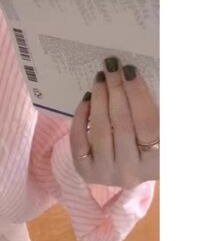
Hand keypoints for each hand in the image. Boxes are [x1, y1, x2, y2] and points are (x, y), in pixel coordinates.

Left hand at [70, 57, 158, 189]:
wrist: (131, 169)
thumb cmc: (151, 143)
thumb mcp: (161, 128)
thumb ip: (153, 109)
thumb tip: (132, 76)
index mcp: (159, 162)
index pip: (147, 123)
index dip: (137, 94)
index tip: (129, 70)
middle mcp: (132, 172)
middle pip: (122, 124)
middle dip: (116, 90)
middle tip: (111, 67)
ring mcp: (107, 174)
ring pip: (100, 130)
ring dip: (99, 99)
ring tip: (100, 79)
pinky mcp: (86, 172)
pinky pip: (79, 141)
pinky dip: (81, 118)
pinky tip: (87, 99)